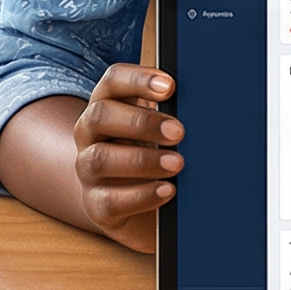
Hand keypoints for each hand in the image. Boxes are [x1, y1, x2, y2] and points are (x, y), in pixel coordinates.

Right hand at [73, 64, 180, 252]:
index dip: (138, 80)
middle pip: (100, 115)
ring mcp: (88, 170)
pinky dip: (141, 195)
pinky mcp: (95, 205)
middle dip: (141, 122)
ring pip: (100, 158)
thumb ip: (173, 115)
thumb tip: (203, 106)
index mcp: (108, 105)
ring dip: (141, 160)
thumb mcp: (161, 132)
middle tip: (178, 132)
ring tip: (177, 164)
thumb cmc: (154, 157)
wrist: (139, 209)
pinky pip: (110, 200)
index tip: (170, 86)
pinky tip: (168, 190)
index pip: (113, 81)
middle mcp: (90, 134)